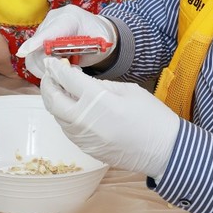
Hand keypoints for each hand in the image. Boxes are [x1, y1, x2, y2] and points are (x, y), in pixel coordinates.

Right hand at [17, 5, 117, 77]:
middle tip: (60, 72)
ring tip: (59, 69)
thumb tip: (71, 62)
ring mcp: (45, 27)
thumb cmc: (100, 35)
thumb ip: (90, 49)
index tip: (23, 52)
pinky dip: (41, 66)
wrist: (97, 29)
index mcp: (69, 17)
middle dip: (46, 63)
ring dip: (44, 66)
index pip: (49, 31)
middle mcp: (53, 19)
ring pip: (34, 52)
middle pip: (38, 45)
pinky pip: (34, 55)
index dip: (36, 43)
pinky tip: (54, 67)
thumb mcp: (102, 41)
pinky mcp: (41, 36)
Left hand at [40, 58, 179, 178]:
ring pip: (57, 117)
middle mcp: (85, 121)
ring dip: (53, 101)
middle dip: (48, 84)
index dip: (57, 68)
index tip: (51, 61)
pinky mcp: (87, 149)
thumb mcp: (128, 90)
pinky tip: (70, 107)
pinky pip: (67, 130)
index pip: (68, 80)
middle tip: (50, 74)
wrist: (165, 151)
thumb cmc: (152, 117)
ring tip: (58, 88)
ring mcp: (84, 138)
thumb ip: (100, 84)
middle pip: (54, 100)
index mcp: (98, 101)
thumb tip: (79, 79)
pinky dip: (63, 116)